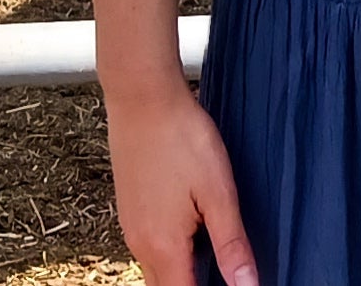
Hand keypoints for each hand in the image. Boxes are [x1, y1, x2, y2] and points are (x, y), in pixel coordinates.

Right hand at [106, 80, 257, 285]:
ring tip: (209, 259)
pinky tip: (189, 232)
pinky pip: (147, 247)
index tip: (229, 285)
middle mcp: (140, 243)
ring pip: (154, 271)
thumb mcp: (218, 191)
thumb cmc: (182, 137)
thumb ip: (232, 245)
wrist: (141, 94)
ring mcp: (130, 224)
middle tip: (221, 274)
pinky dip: (168, 254)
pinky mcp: (128, 205)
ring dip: (180, 274)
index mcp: (164, 247)